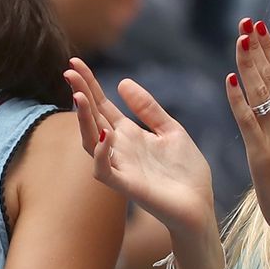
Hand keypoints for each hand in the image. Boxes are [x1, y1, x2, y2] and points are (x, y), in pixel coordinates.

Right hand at [65, 57, 215, 240]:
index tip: (75, 61)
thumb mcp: (170, 130)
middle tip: (69, 71)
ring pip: (90, 141)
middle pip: (92, 117)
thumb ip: (148, 108)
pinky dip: (100, 152)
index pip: (102, 105)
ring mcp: (121, 167)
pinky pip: (104, 170)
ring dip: (83, 119)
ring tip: (78, 96)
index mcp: (129, 135)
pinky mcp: (127, 186)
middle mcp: (119, 148)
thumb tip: (122, 82)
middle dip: (80, 94)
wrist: (200, 207)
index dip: (89, 84)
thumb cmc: (186, 172)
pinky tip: (104, 134)